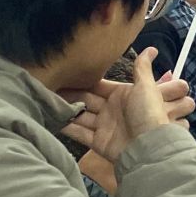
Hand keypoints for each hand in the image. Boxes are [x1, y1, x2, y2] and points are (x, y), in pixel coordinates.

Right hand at [61, 49, 193, 161]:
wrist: (149, 147)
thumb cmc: (149, 113)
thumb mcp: (147, 86)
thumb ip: (142, 68)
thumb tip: (150, 48)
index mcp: (123, 95)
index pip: (98, 86)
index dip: (83, 81)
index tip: (64, 74)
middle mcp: (112, 110)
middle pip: (87, 100)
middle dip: (70, 95)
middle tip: (49, 87)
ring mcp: (105, 126)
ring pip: (81, 116)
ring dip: (66, 110)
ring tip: (45, 102)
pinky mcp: (98, 142)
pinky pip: (79, 133)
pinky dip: (67, 128)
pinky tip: (51, 120)